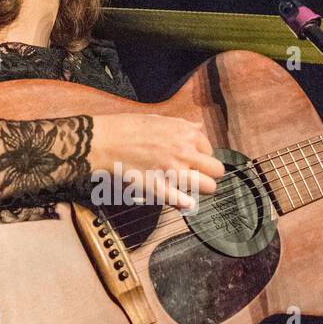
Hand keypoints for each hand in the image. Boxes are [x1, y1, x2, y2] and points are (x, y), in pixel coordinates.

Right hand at [88, 111, 225, 209]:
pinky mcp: (161, 187)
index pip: (209, 150)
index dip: (201, 156)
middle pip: (216, 170)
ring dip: (200, 188)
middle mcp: (185, 152)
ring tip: (189, 188)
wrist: (106, 141)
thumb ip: (182, 126)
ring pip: (207, 186)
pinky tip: (184, 203)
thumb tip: (198, 128)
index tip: (191, 160)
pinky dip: (187, 204)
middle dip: (207, 174)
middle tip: (195, 176)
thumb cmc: (129, 128)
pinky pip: (185, 201)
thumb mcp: (159, 120)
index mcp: (186, 134)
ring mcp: (174, 171)